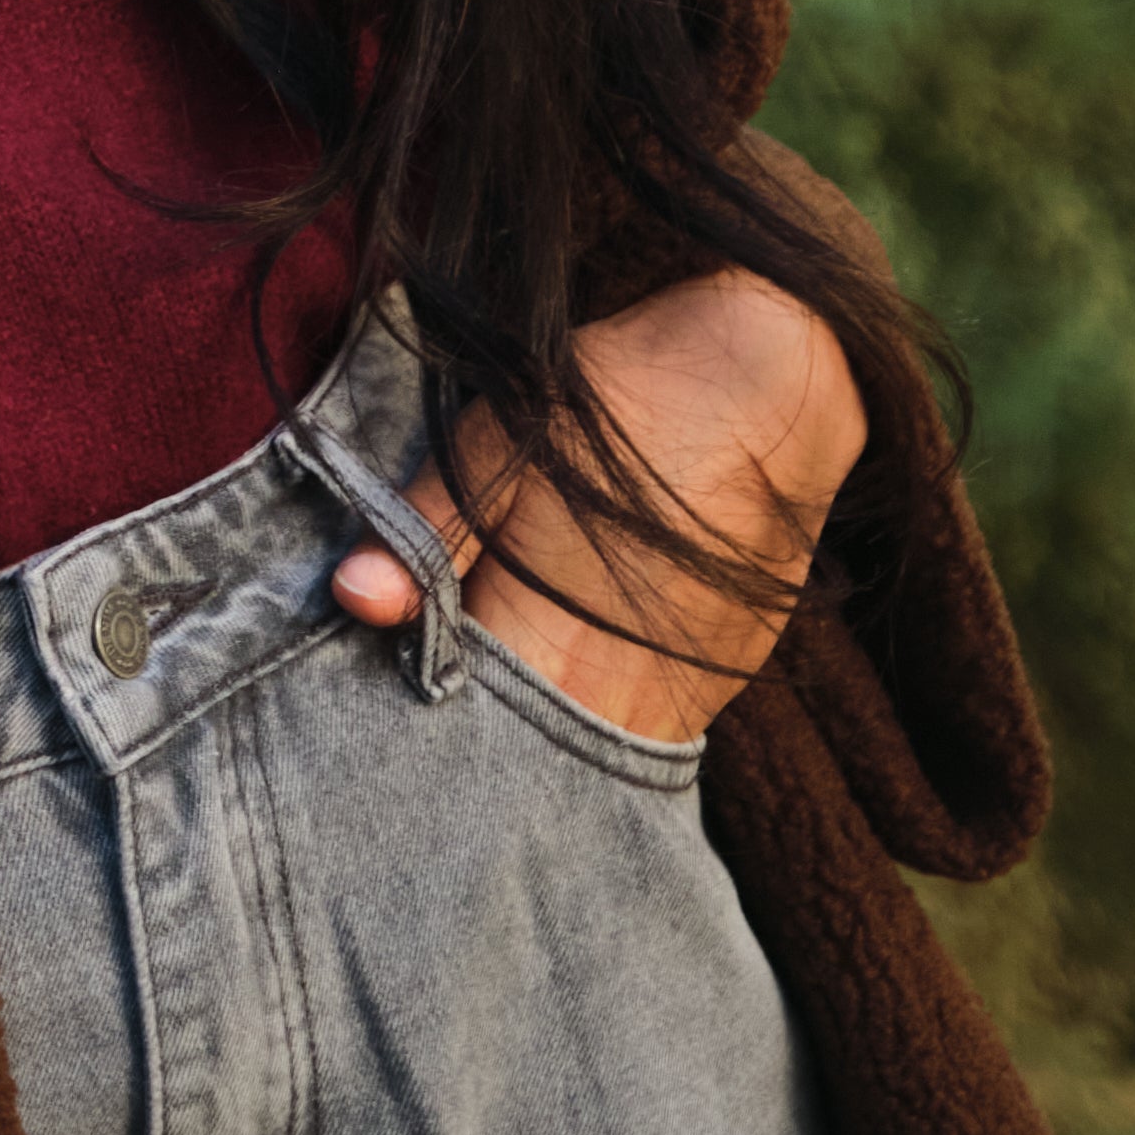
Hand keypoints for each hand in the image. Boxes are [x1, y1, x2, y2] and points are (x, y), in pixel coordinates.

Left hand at [329, 267, 863, 747]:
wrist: (779, 382)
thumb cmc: (626, 403)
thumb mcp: (497, 446)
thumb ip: (424, 532)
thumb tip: (355, 599)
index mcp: (548, 649)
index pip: (460, 726)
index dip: (418, 706)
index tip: (386, 688)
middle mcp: (621, 700)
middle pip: (525, 753)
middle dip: (481, 722)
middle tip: (448, 672)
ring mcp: (685, 697)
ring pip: (589, 741)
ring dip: (546, 712)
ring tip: (516, 658)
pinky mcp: (728, 676)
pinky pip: (650, 717)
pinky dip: (605, 694)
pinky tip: (584, 646)